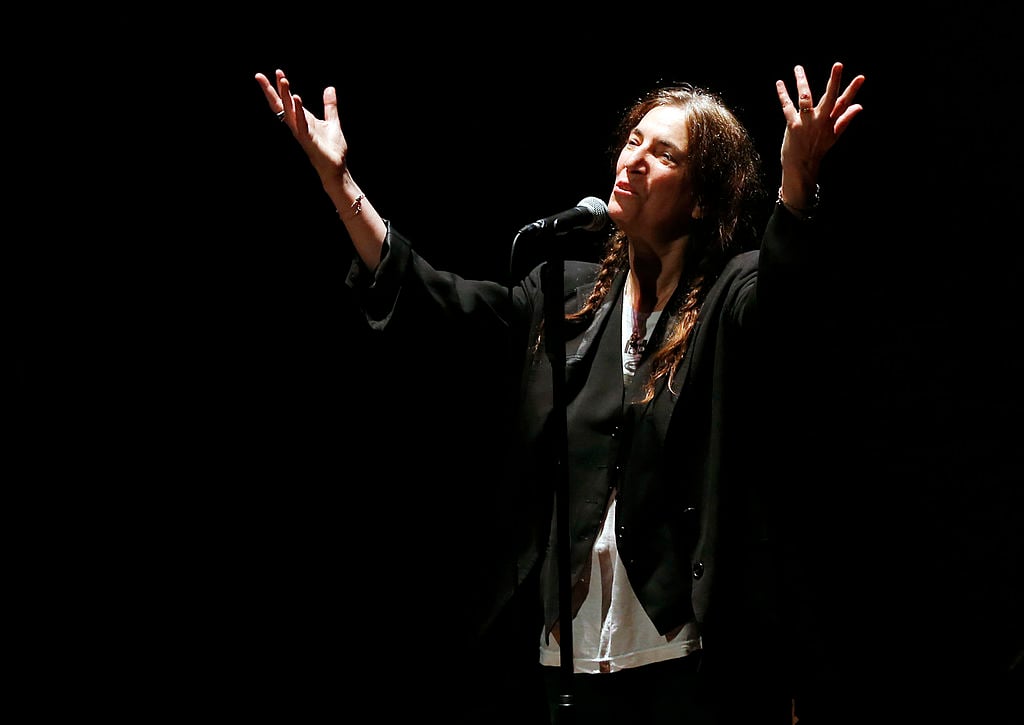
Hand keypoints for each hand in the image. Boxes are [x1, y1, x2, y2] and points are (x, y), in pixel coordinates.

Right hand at [255, 69, 348, 185]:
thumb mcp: (332, 121)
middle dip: (271, 90)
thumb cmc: (332, 148)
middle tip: (259, 75)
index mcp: (301, 119)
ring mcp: (301, 132)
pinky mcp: (308, 139)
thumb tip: (329, 88)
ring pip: (289, 112)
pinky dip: (299, 111)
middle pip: (280, 105)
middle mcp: (297, 125)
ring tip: (283, 80)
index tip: (277, 72)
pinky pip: (301, 123)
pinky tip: (297, 98)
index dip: (280, 88)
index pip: (286, 101)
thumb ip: (329, 105)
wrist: (337, 167)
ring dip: (285, 96)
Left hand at [776, 62, 864, 207]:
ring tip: (798, 68)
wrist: (802, 165)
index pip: (845, 102)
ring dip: (802, 81)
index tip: (861, 77)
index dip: (853, 89)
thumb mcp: (834, 135)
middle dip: (834, 80)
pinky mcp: (793, 125)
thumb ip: (846, 119)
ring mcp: (807, 122)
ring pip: (806, 98)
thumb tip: (859, 106)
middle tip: (838, 64)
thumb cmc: (818, 148)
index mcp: (832, 121)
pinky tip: (779, 82)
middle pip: (830, 97)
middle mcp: (821, 120)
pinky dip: (783, 94)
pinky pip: (788, 106)